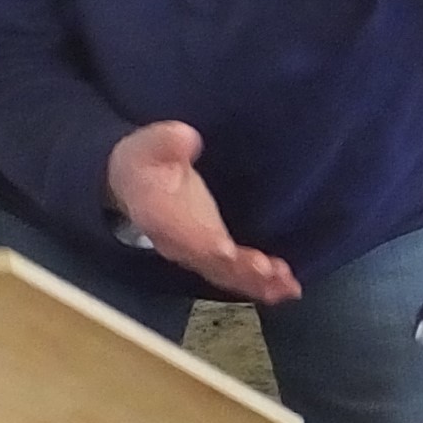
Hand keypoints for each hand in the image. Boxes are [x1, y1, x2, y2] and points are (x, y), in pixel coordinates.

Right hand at [106, 122, 297, 303]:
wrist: (136, 184)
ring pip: (226, 274)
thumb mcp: (149, 145)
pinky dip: (261, 282)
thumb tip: (186, 137)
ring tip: (287, 285)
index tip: (226, 251)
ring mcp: (198, 251)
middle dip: (241, 270)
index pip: (183, 235)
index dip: (205, 245)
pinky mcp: (214, 252)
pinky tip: (286, 285)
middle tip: (269, 272)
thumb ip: (166, 142)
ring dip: (257, 282)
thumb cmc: (145, 164)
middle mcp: (179, 242)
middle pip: (211, 262)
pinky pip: (236, 273)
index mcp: (161, 216)